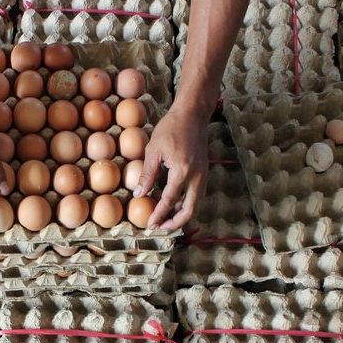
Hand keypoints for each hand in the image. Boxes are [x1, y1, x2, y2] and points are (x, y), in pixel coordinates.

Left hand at [134, 105, 208, 229]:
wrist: (192, 115)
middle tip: (161, 227)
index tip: (150, 224)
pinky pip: (196, 194)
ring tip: (166, 219)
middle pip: (189, 209)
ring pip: (195, 203)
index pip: (169, 200)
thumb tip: (138, 195)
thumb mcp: (154, 150)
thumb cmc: (171, 128)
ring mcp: (203, 175)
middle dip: (175, 222)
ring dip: (182, 214)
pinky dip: (186, 203)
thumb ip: (147, 174)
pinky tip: (174, 204)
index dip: (159, 214)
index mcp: (183, 171)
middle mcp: (197, 176)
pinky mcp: (204, 172)